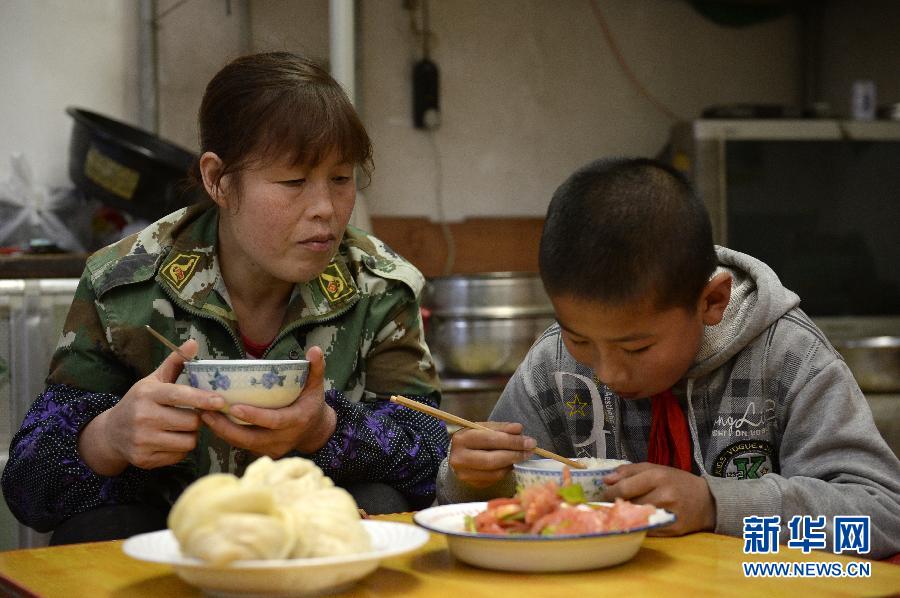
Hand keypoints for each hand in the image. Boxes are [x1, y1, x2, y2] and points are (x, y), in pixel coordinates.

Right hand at [78, 339, 224, 474]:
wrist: (111, 433)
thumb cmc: (139, 402)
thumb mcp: (154, 381)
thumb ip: (175, 363)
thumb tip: (193, 342)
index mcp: (147, 394)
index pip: (179, 395)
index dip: (202, 398)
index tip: (220, 401)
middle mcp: (143, 417)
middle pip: (190, 422)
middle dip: (197, 419)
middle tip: (192, 415)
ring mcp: (142, 440)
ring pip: (188, 441)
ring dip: (191, 435)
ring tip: (182, 428)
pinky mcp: (144, 460)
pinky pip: (179, 456)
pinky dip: (181, 449)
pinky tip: (171, 440)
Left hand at [200, 346, 335, 457]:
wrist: (315, 433)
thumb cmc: (312, 405)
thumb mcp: (316, 386)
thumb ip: (316, 368)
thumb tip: (314, 349)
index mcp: (296, 421)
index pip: (273, 421)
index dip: (254, 416)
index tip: (233, 407)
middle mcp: (282, 439)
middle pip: (250, 438)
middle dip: (226, 427)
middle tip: (205, 411)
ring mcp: (272, 449)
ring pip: (242, 443)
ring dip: (221, 431)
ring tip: (202, 414)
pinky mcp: (263, 453)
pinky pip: (241, 445)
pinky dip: (226, 435)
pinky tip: (212, 422)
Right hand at [448, 422, 535, 487]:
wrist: (457, 455)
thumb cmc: (472, 439)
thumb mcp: (483, 428)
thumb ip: (501, 428)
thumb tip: (519, 429)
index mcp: (462, 438)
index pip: (490, 439)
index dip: (511, 441)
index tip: (529, 441)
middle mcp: (460, 458)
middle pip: (492, 459)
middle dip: (514, 455)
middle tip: (530, 451)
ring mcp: (464, 474)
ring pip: (495, 472)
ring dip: (512, 464)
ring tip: (522, 456)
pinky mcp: (472, 484)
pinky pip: (494, 479)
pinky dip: (505, 471)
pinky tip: (510, 463)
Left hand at [602, 462, 715, 535]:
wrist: (707, 501)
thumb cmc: (678, 482)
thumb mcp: (656, 469)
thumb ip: (629, 471)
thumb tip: (606, 480)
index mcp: (658, 476)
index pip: (624, 487)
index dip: (609, 493)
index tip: (601, 495)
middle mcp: (664, 495)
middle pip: (629, 503)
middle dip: (615, 504)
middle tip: (607, 505)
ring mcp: (669, 513)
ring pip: (636, 516)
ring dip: (625, 515)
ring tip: (620, 512)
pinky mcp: (672, 529)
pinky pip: (647, 528)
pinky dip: (638, 524)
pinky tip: (634, 521)